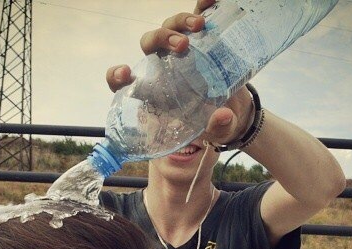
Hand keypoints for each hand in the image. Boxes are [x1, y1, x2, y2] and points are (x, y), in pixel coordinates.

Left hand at [105, 0, 252, 148]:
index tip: (124, 72)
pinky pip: (196, 16)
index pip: (125, 83)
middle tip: (183, 46)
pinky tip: (209, 2)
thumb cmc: (212, 125)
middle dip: (161, 39)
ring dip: (180, 22)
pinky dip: (200, 5)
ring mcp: (182, 51)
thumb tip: (223, 116)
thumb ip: (217, 128)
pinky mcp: (203, 40)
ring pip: (170, 27)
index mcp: (156, 93)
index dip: (117, 76)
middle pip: (149, 44)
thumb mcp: (215, 133)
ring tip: (200, 27)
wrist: (234, 113)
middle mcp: (165, 67)